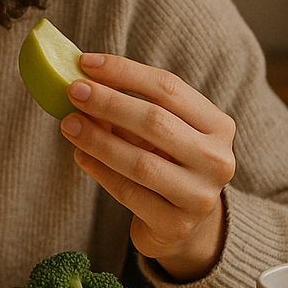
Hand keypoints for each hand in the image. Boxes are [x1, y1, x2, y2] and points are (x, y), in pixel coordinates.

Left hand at [58, 53, 234, 281]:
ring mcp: (199, 196)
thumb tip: (83, 79)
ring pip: (140, 162)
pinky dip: (100, 170)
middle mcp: (217, 159)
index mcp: (218, 126)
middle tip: (73, 91)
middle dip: (108, 102)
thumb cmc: (167, 164)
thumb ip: (131, 107)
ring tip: (69, 124)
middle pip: (155, 121)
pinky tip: (80, 155)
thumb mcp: (161, 132)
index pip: (168, 88)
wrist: (185, 225)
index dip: (125, 72)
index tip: (85, 62)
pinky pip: (129, 192)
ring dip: (97, 139)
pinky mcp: (176, 225)